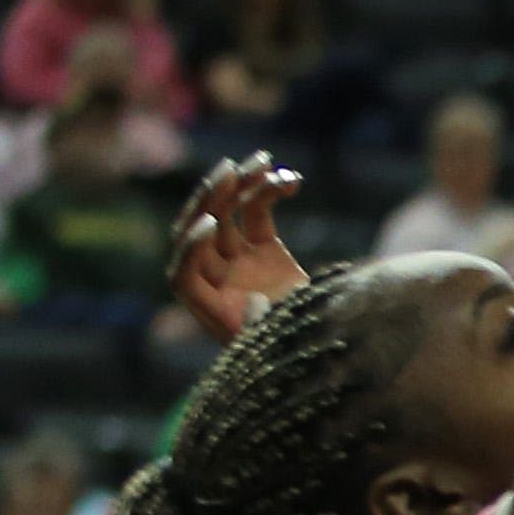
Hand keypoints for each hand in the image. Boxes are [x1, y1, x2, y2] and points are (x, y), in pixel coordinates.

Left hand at [169, 154, 307, 343]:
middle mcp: (218, 283)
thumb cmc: (301, 353)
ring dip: (240, 186)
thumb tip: (252, 296)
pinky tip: (293, 180)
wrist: (329, 345)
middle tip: (229, 172)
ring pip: (228, 216)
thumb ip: (263, 325)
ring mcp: (240, 263)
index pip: (184, 276)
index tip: (212, 225)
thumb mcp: (282, 346)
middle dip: (209, 203)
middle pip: (198, 236)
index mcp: (212, 311)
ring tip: (262, 161)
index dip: (191, 249)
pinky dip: (271, 194)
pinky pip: (259, 214)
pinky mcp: (265, 250)